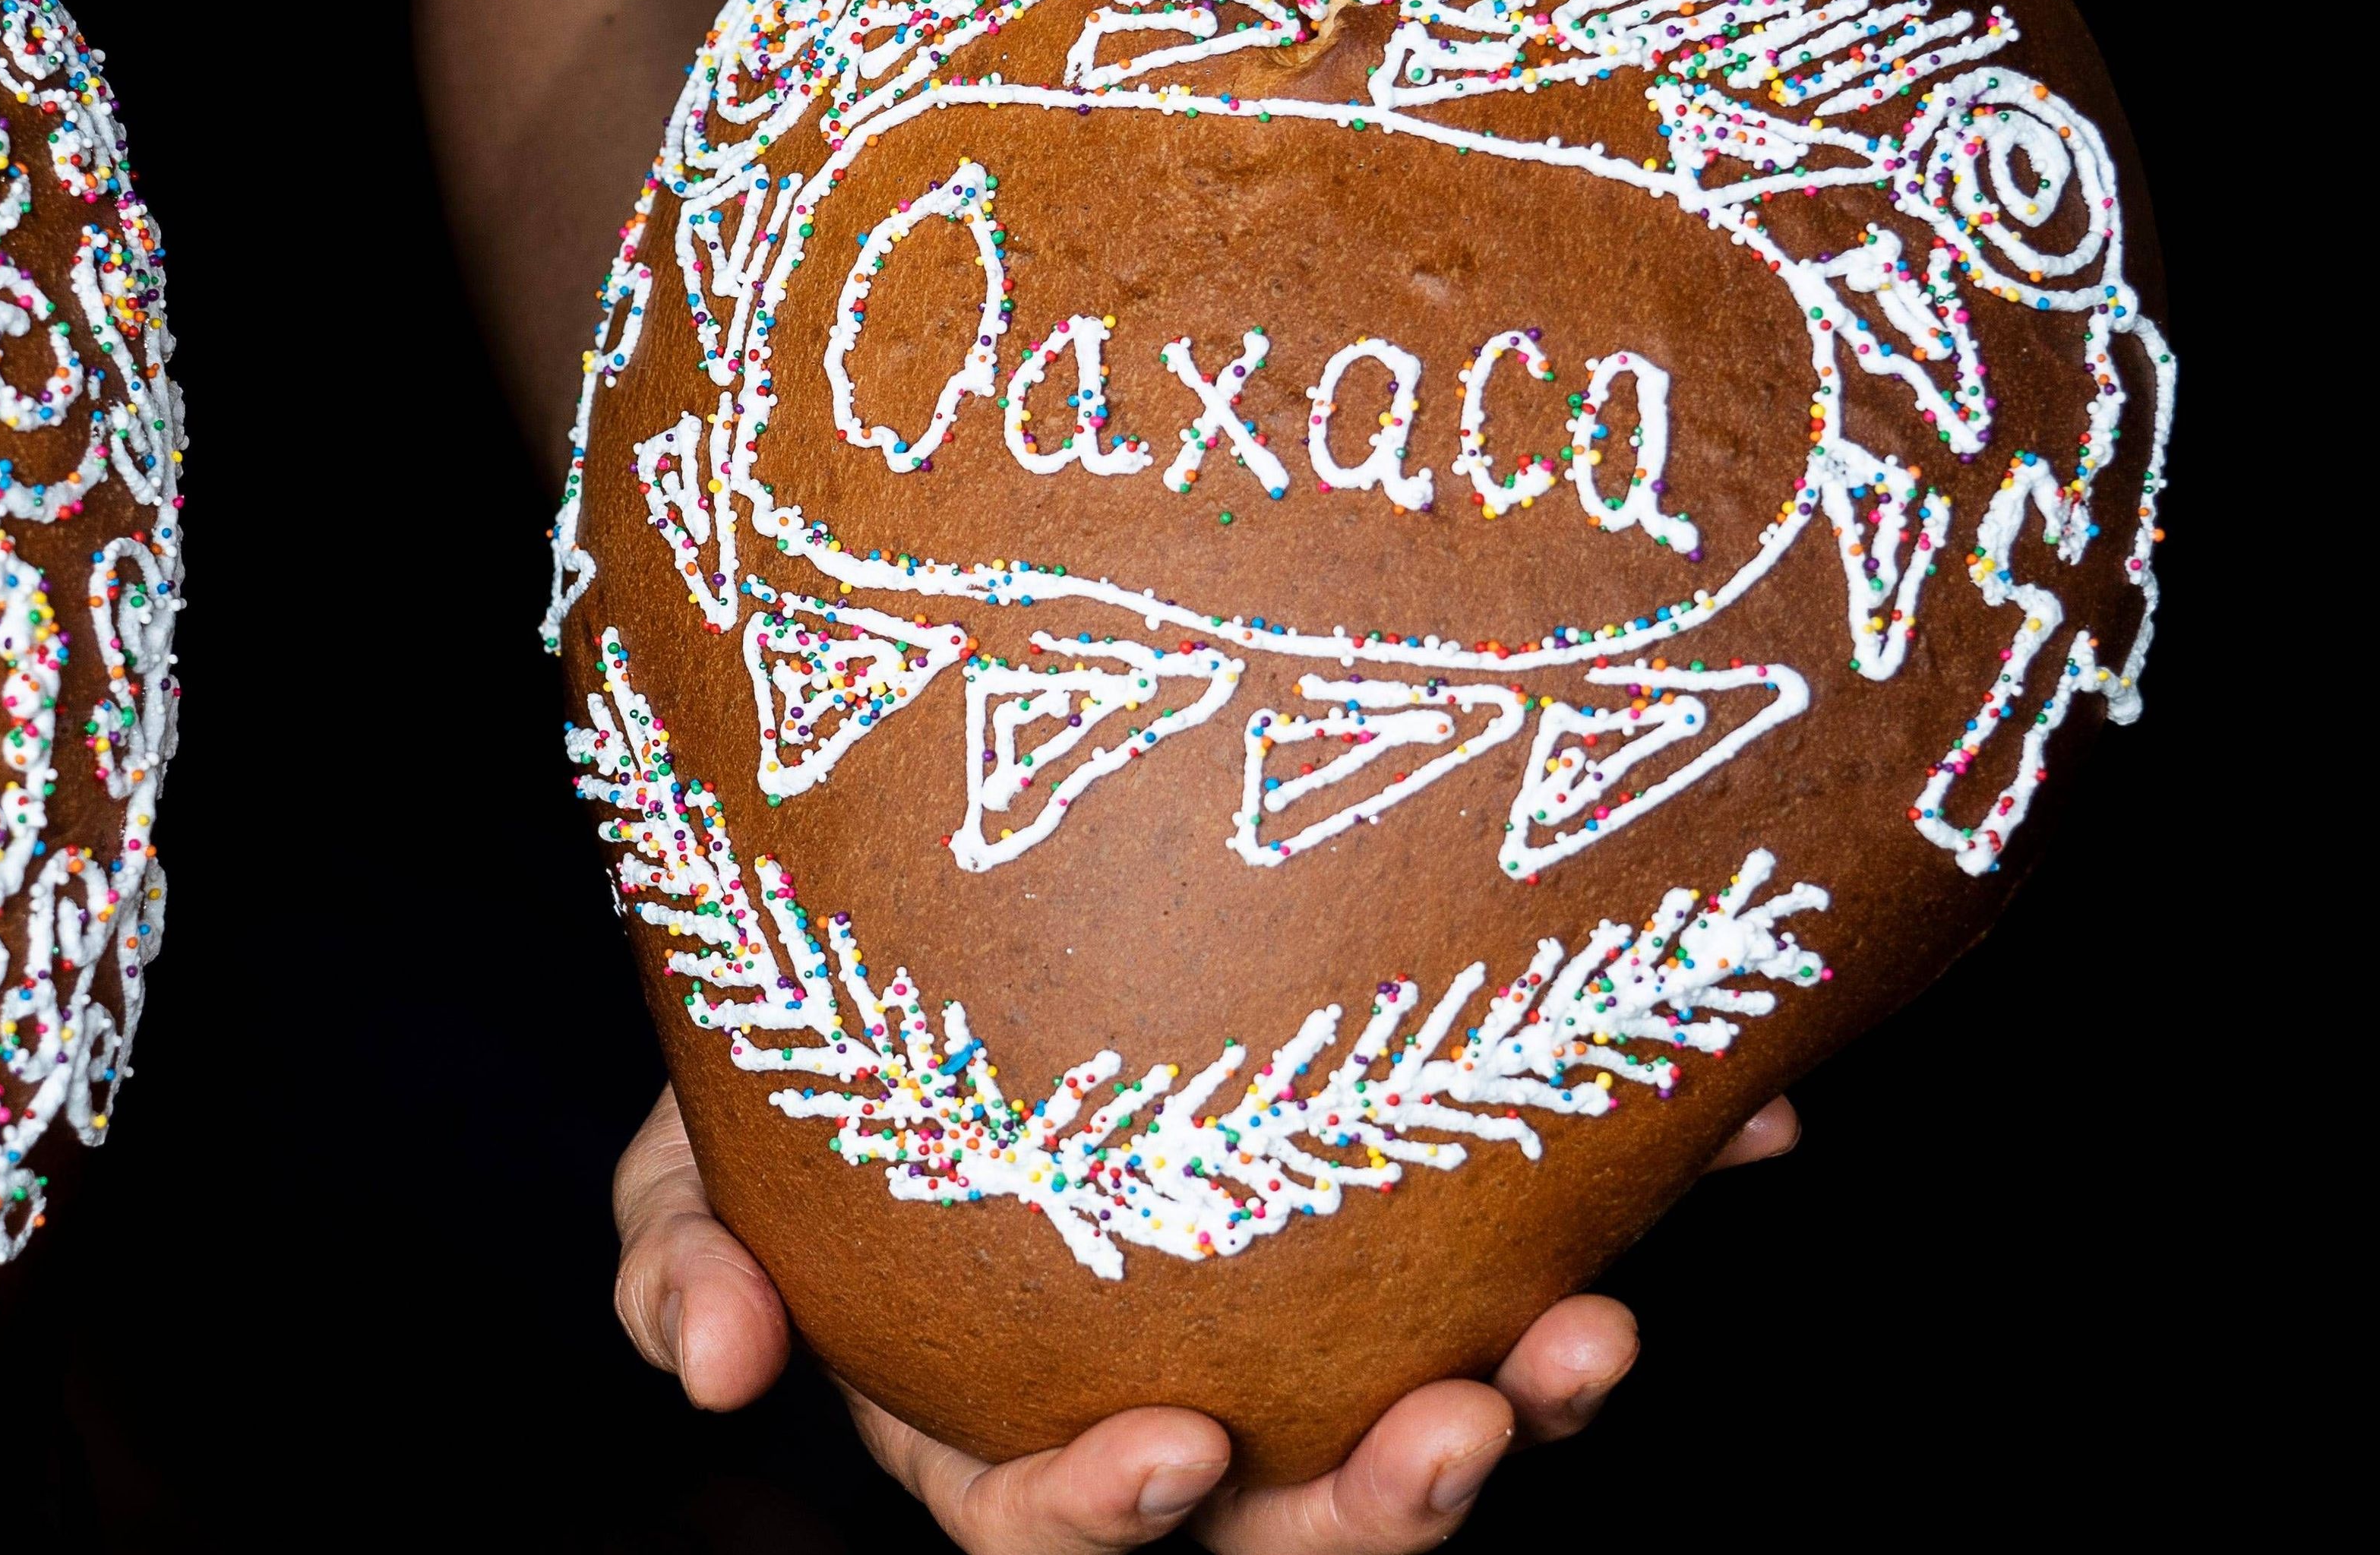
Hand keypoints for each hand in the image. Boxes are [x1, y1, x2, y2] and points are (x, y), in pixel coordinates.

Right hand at [611, 1083, 1802, 1552]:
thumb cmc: (805, 1082)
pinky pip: (1542, 1222)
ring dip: (1529, 1397)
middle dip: (1387, 1510)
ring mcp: (1305, 1317)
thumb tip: (714, 1364)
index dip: (1112, 1515)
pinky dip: (1650, 1187)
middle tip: (1467, 1417)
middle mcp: (1174, 1404)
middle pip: (1287, 1528)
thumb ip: (686, 1258)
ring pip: (1431, 1412)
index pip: (1052, 1525)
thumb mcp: (697, 1161)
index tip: (1176, 1450)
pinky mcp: (1420, 1210)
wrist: (920, 940)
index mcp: (998, 1428)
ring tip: (1599, 1327)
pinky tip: (1748, 1126)